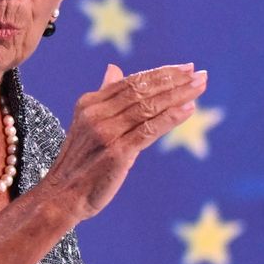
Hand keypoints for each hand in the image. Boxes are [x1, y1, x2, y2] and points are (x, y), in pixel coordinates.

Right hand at [43, 63, 206, 222]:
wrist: (63, 195)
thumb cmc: (81, 161)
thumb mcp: (87, 122)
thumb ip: (104, 95)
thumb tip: (114, 69)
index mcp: (89, 103)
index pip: (131, 82)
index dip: (160, 73)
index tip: (185, 68)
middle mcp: (96, 114)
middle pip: (141, 91)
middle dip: (173, 80)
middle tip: (198, 73)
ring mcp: (106, 133)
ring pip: (148, 107)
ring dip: (177, 95)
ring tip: (199, 86)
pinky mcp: (117, 152)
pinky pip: (149, 130)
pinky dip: (171, 118)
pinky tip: (189, 109)